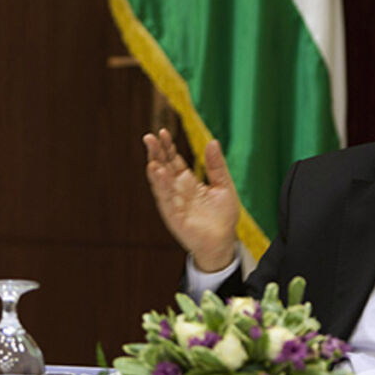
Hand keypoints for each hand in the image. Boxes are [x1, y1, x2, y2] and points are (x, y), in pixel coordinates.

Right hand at [143, 129, 239, 271]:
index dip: (167, 147)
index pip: (173, 160)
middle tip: (149, 137)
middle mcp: (176, 191)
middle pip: (162, 168)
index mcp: (187, 182)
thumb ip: (216, 165)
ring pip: (160, 184)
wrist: (224, 242)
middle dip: (156, 153)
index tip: (162, 132)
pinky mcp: (174, 217)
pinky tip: (159, 174)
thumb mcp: (223, 185)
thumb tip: (212, 141)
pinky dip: (162, 187)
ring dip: (155, 170)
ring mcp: (173, 204)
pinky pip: (166, 200)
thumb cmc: (223, 216)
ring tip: (152, 157)